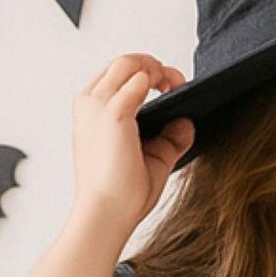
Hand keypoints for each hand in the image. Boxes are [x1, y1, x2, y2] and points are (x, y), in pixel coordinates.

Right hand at [71, 52, 194, 237]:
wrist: (108, 214)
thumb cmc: (123, 193)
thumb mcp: (153, 158)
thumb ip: (169, 139)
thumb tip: (186, 121)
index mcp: (91, 111)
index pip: (116, 74)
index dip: (146, 72)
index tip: (169, 85)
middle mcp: (89, 103)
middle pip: (122, 62)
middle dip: (154, 65)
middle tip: (176, 82)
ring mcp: (97, 106)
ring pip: (127, 63)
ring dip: (155, 67)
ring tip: (173, 84)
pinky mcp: (113, 114)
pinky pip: (135, 81)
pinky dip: (154, 80)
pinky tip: (169, 91)